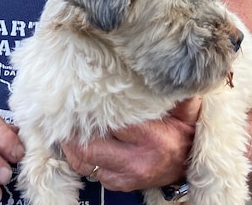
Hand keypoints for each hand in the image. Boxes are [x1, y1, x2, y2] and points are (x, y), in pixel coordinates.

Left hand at [60, 97, 200, 191]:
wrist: (189, 166)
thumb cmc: (184, 133)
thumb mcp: (186, 109)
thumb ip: (175, 91)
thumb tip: (165, 68)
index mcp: (150, 138)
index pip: (111, 122)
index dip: (92, 109)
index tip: (80, 95)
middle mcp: (135, 160)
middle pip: (90, 146)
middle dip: (73, 130)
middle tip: (62, 112)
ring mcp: (125, 176)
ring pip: (83, 161)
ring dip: (70, 144)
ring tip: (63, 126)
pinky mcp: (118, 184)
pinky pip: (88, 171)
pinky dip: (78, 156)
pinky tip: (73, 142)